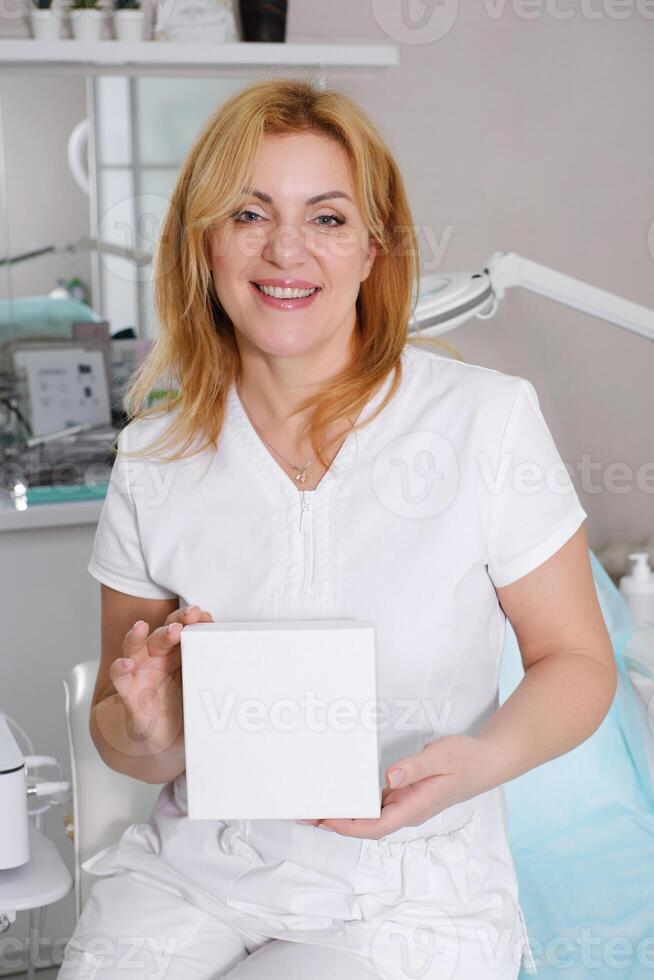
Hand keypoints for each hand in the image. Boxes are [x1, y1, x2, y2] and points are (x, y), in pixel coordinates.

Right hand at [106, 604, 213, 754]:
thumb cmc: (185, 710)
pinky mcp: (128, 691)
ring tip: (143, 627)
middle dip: (175, 623)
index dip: (194, 621)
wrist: (162, 741)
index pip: (185, 630)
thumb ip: (219, 684)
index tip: (205, 617)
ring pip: (136, 646)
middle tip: (187, 619)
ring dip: (140, 635)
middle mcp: (158, 657)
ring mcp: (141, 671)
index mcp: (178, 654)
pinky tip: (125, 664)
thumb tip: (252, 682)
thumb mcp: (205, 694)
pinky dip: (120, 668)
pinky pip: (120, 677)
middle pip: (163, 633)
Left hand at [295, 735, 492, 838]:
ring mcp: (407, 804)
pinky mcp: (407, 794)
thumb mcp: (442, 755)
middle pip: (367, 825)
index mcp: (415, 807)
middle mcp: (408, 810)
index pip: (376, 826)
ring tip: (315, 804)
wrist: (487, 762)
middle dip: (336, 821)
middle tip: (306, 812)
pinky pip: (378, 803)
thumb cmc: (466, 759)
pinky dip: (358, 801)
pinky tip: (344, 792)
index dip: (348, 826)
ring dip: (344, 812)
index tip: (325, 819)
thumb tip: (390, 777)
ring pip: (370, 815)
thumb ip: (416, 767)